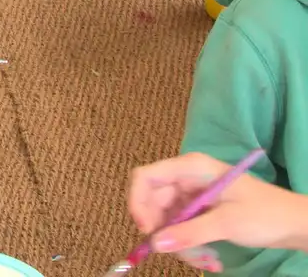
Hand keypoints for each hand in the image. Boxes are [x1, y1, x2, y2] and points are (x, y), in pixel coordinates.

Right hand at [128, 154, 307, 254]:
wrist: (297, 224)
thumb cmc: (266, 214)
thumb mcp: (227, 223)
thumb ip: (189, 233)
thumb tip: (155, 244)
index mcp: (191, 168)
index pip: (146, 178)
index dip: (138, 202)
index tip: (147, 232)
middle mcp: (187, 179)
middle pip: (155, 203)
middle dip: (165, 232)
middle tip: (179, 255)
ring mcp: (193, 196)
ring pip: (168, 221)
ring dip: (181, 245)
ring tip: (206, 261)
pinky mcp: (200, 212)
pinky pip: (182, 229)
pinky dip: (191, 246)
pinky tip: (211, 259)